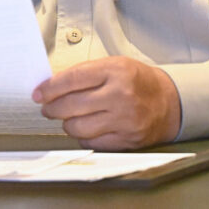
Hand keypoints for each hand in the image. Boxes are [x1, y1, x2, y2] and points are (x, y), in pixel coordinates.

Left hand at [32, 56, 180, 149]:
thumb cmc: (137, 81)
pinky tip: (85, 128)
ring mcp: (124, 120)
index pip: (72, 79)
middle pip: (72, 105)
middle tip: (47, 108)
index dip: (50, 88)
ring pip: (79, 128)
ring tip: (67, 118)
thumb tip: (51, 84)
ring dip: (66, 124)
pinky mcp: (127, 140)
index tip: (38, 93)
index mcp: (115, 71)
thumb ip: (84, 73)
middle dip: (52, 108)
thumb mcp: (114, 65)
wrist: (169, 102)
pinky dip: (83, 137)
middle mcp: (120, 95)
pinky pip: (92, 143)